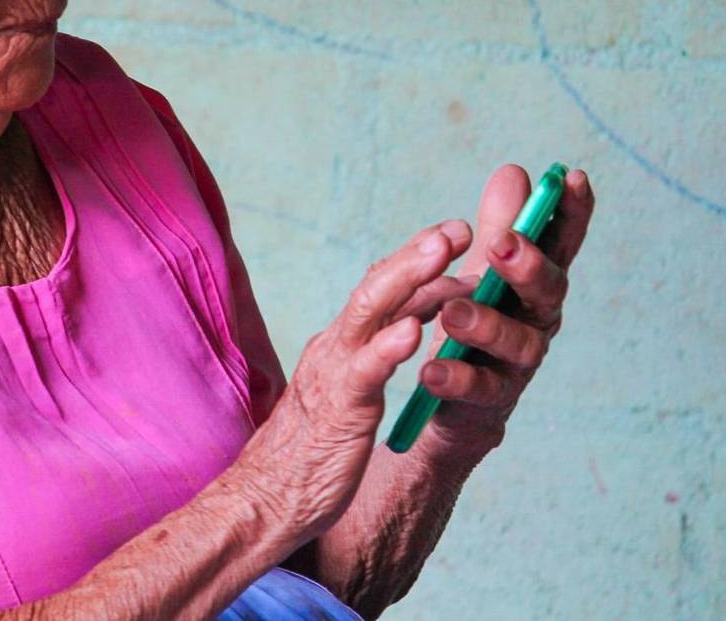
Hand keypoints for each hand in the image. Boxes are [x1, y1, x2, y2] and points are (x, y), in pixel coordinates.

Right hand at [237, 222, 473, 543]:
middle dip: (419, 253)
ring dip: (408, 279)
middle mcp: (336, 346)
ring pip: (370, 312)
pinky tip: (413, 332)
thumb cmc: (313, 448)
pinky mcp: (338, 410)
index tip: (455, 233)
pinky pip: (365, 372)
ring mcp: (335, 374)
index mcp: (341, 342)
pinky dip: (388, 347)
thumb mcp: (350, 389)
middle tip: (459, 226)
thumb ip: (373, 352)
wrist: (266, 499)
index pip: (383, 288)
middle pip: (378, 285)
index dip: (419, 258)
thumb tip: (409, 318)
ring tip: (441, 252)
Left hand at [417, 164, 594, 461]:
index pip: (561, 244)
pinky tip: (432, 368)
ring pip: (516, 344)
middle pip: (548, 292)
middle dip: (529, 266)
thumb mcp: (484, 271)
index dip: (572, 213)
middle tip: (502, 243)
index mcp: (535, 284)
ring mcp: (516, 365)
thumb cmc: (475, 322)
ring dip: (487, 324)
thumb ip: (500, 225)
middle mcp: (536, 322)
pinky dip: (456, 378)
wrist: (450, 401)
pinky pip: (478, 390)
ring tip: (454, 313)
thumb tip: (514, 172)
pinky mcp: (488, 403)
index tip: (572, 178)